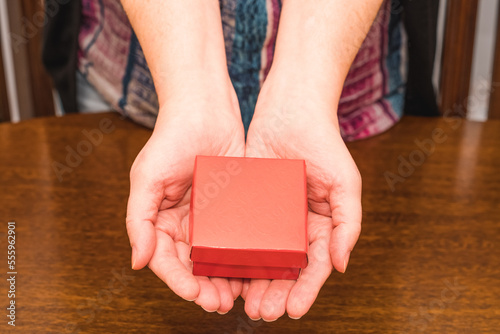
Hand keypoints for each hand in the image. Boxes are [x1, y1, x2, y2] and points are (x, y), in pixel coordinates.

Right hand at [126, 80, 245, 313]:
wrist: (205, 111)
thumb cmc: (170, 140)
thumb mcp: (147, 178)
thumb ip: (140, 220)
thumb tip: (137, 262)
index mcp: (161, 221)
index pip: (166, 261)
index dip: (178, 281)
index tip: (193, 294)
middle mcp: (185, 225)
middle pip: (193, 267)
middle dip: (204, 288)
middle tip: (219, 303)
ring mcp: (211, 219)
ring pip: (217, 259)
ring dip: (224, 280)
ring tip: (236, 297)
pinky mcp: (234, 209)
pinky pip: (238, 239)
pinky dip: (242, 258)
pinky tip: (253, 271)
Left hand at [242, 80, 361, 320]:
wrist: (290, 112)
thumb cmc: (324, 144)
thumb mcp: (345, 183)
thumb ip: (348, 224)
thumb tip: (342, 265)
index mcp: (322, 226)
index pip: (315, 268)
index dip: (306, 292)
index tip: (292, 311)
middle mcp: (295, 227)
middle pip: (286, 270)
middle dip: (275, 294)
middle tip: (261, 312)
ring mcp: (271, 218)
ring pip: (261, 259)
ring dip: (254, 283)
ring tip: (243, 302)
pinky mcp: (248, 205)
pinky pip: (241, 235)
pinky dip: (236, 255)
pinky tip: (226, 270)